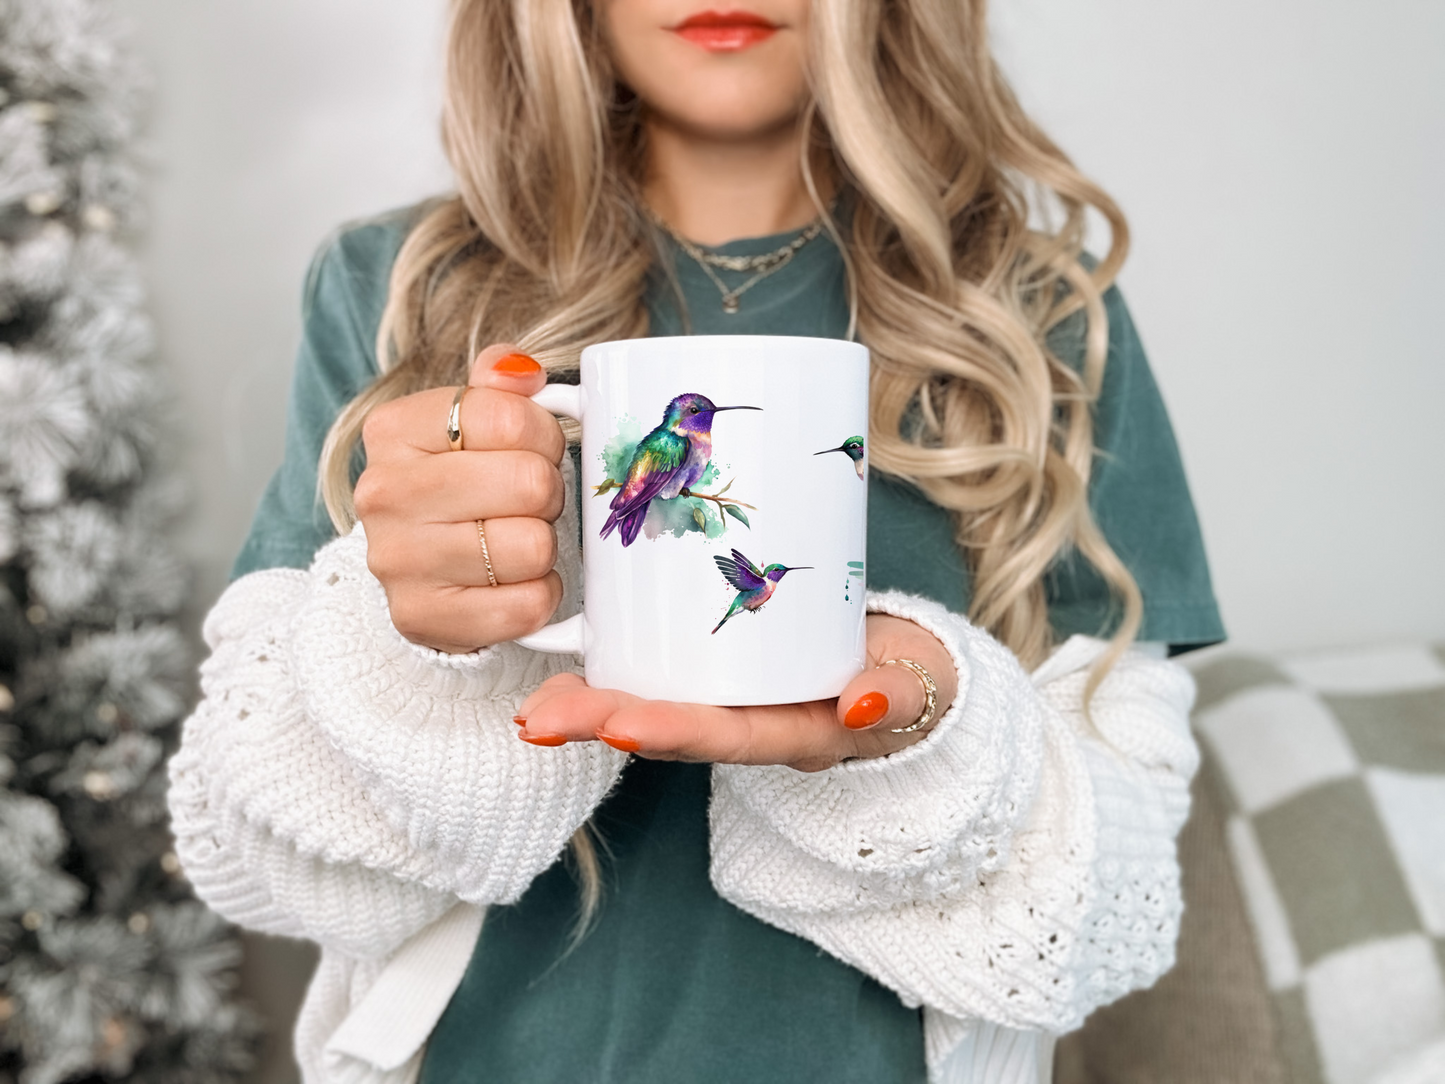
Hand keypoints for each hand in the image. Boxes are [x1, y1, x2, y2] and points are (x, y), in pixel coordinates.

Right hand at [353, 344, 566, 652]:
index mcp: (394, 430)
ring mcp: (397, 561)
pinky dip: (540, 595)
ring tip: (518, 539)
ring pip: (533, 546)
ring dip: (544, 546)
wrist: (423, 569)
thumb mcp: (472, 422)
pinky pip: (528, 605)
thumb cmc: (462, 487)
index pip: (509, 416)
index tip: (533, 450)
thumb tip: (519, 371)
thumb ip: (498, 385)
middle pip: (529, 483)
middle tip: (530, 502)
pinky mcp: (421, 619)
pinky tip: (515, 583)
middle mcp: (384, 493)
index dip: (543, 436)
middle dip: (547, 492)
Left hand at [515, 614, 958, 770]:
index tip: (620, 727)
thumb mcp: (918, 687)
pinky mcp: (722, 665)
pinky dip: (615, 668)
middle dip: (604, 723)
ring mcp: (734, 698)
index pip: (727, 736)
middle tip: (542, 718)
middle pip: (672, 728)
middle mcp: (753, 724)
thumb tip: (861, 705)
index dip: (674, 731)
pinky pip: (664, 671)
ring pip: (656, 704)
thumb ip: (896, 696)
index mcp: (794, 733)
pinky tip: (570, 657)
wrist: (911, 676)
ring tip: (535, 705)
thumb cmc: (913, 681)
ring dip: (593, 706)